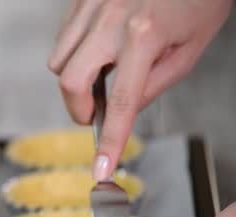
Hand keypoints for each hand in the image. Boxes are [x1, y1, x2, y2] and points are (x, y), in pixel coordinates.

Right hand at [49, 0, 231, 180]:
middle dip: (77, 108)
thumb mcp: (189, 49)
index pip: (120, 102)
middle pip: (69, 81)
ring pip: (58, 61)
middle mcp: (111, 19)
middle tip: (93, 113)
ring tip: (100, 73)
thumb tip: (124, 111)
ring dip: (74, 79)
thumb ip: (154, 84)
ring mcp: (91, 6)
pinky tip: (96, 50)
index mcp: (144, 36)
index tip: (101, 168)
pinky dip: (72, 54)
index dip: (110, 141)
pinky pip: (61, 37)